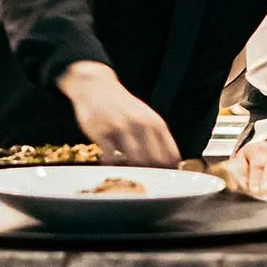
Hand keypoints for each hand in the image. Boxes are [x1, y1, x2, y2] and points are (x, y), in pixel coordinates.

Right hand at [57, 62, 178, 166]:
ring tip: (126, 173)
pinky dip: (111, 165)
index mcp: (155, 123)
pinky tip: (109, 162)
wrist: (95, 86)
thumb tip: (168, 165)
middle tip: (143, 180)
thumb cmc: (123, 107)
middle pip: (155, 162)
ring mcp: (121, 128)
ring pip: (135, 161)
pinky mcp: (102, 133)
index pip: (171, 155)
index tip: (162, 178)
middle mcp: (141, 125)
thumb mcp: (145, 116)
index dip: (169, 171)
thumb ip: (156, 138)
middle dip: (151, 174)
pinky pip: (110, 159)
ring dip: (131, 171)